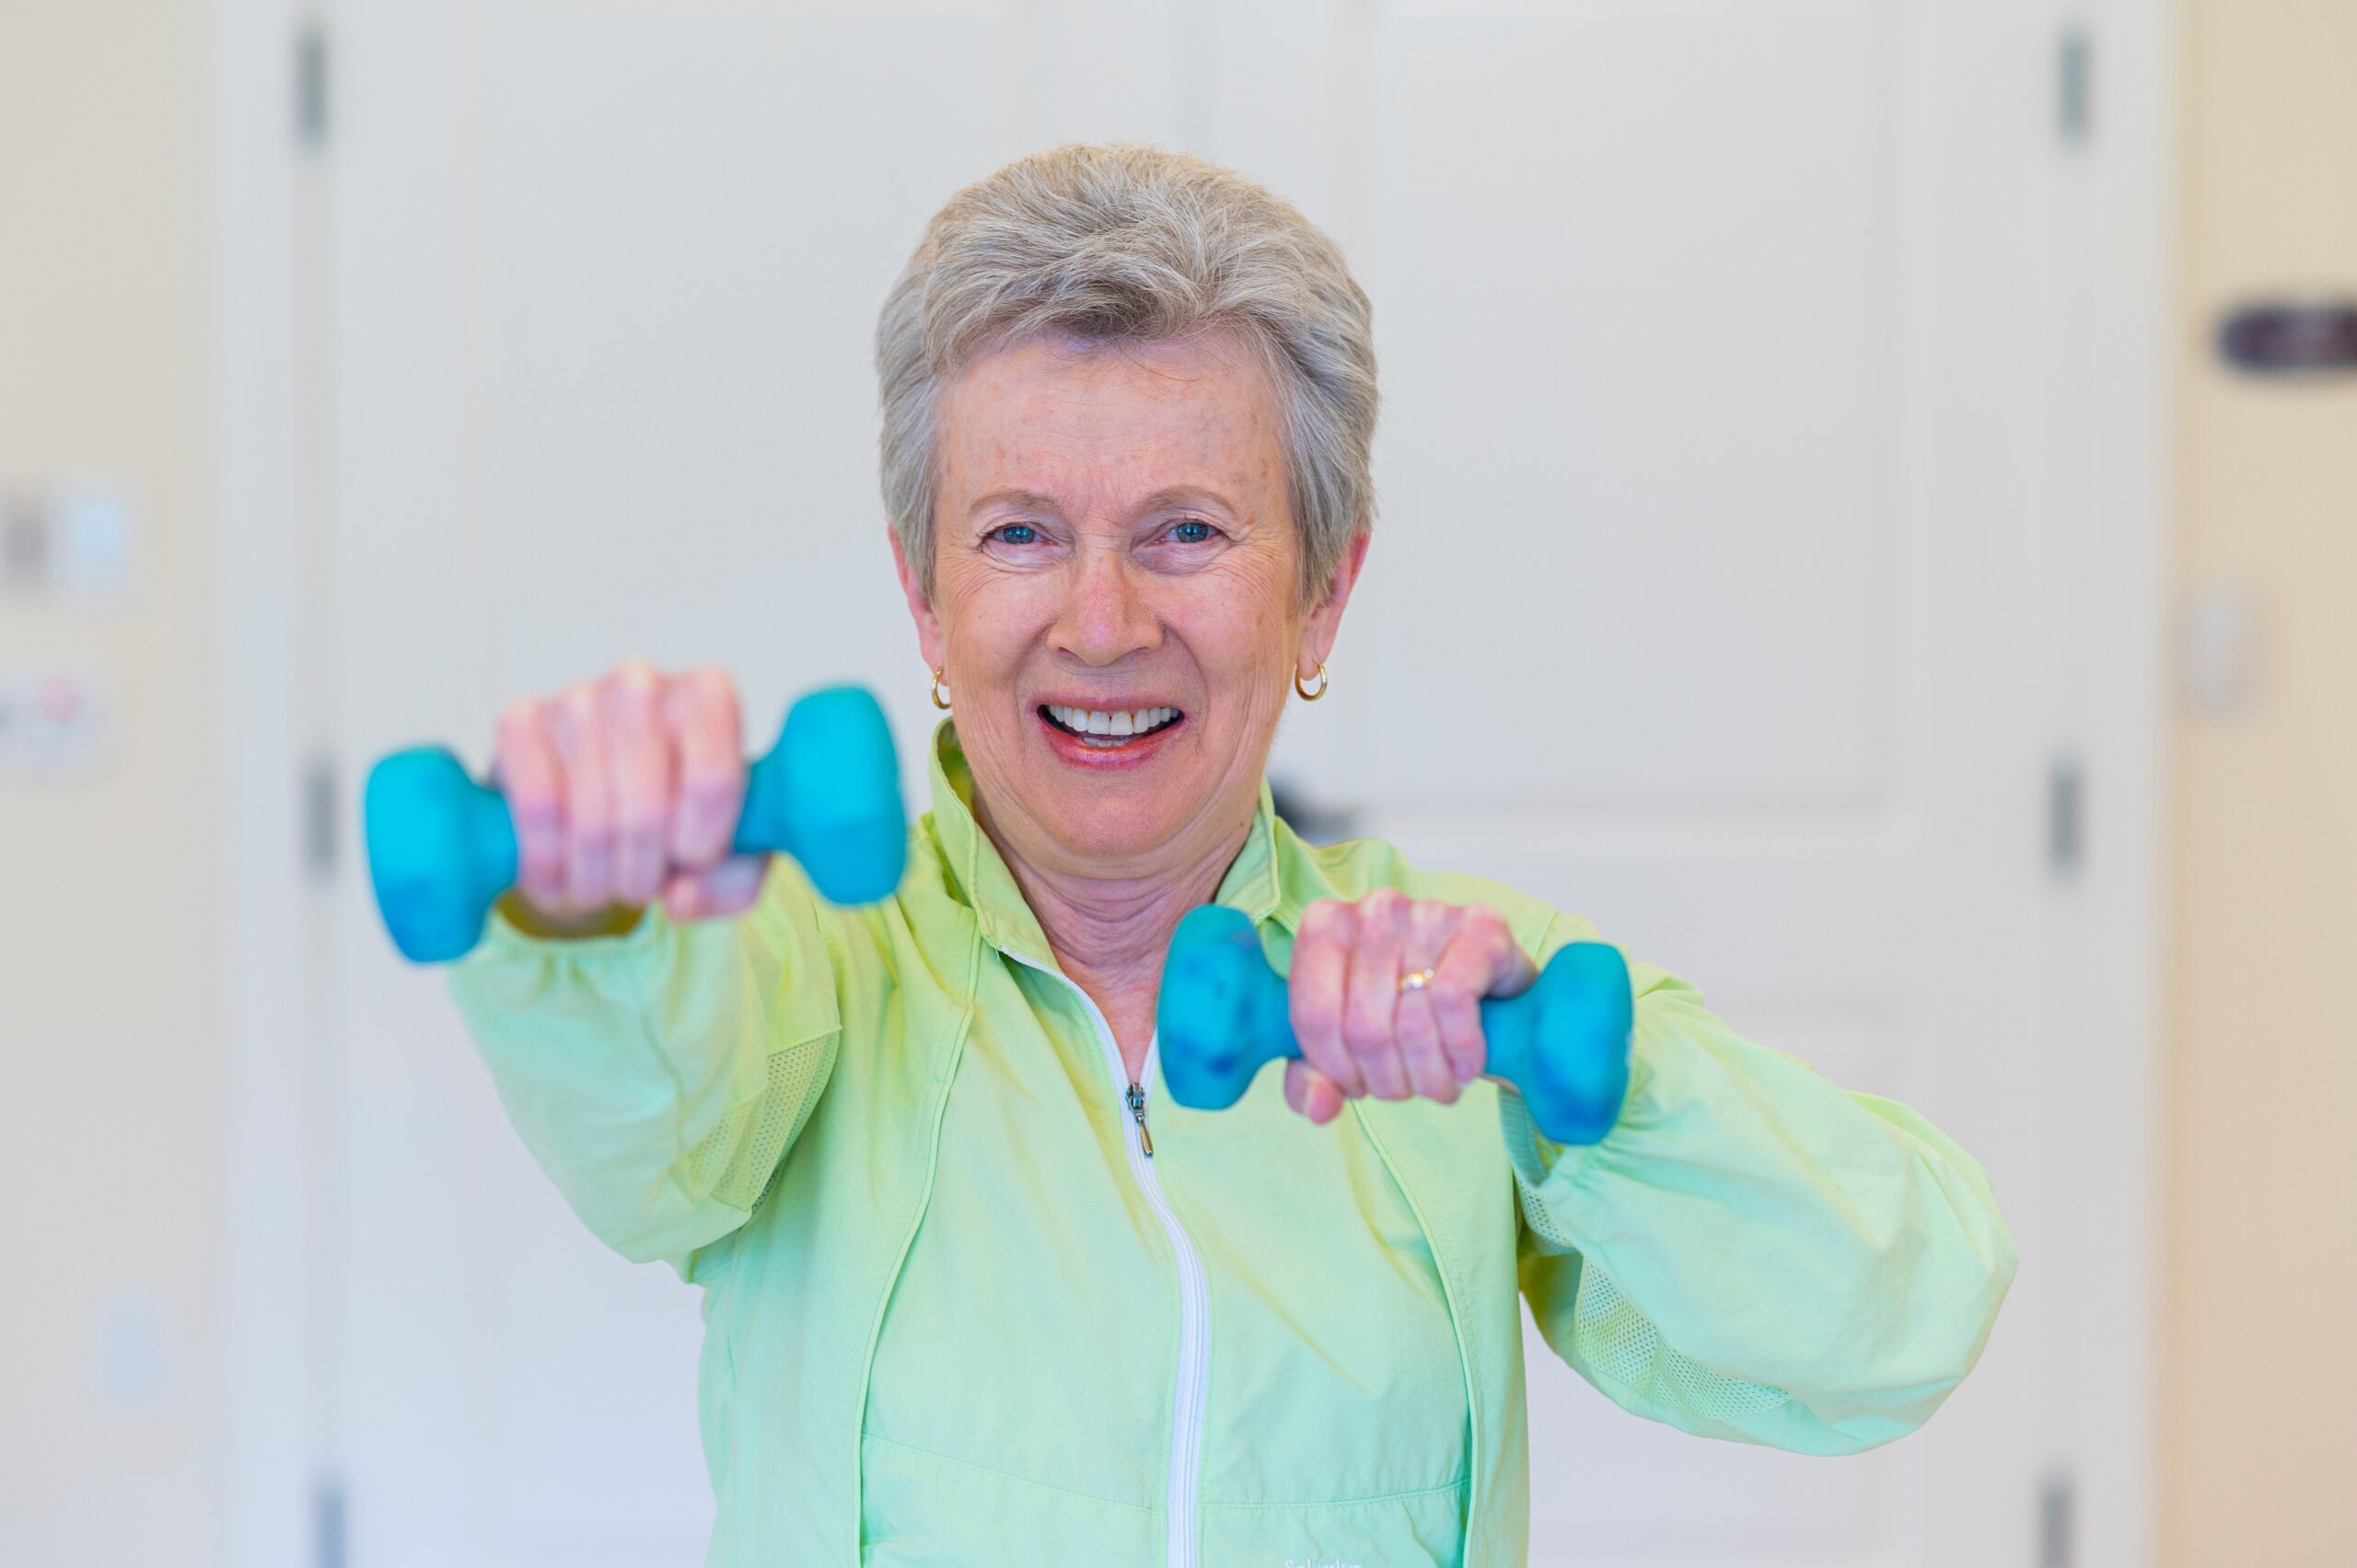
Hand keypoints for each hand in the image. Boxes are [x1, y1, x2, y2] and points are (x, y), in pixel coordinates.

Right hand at [491, 661, 764, 928]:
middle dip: (642, 872)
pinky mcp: (518, 722)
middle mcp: (641, 684)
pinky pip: (537, 810)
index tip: (690, 864)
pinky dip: (547, 863)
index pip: (713, 782)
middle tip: (637, 887)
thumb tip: (682, 898)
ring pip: (591, 819)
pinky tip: (557, 873)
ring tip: (599, 886)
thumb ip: (731, 881)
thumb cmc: (669, 818)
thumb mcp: (722, 855)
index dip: (700, 845)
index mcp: (707, 696)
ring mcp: (576, 699)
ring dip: (595, 878)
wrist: (587, 797)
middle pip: (648, 809)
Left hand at [1283, 890, 1537, 1124]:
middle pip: (1364, 1027)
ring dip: (1427, 1075)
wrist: (1489, 994)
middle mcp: (1373, 909)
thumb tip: (1319, 1107)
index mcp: (1324, 927)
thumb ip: (1313, 1080)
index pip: (1313, 1016)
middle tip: (1406, 1091)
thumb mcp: (1348, 1049)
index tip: (1358, 1086)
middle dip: (1386, 1080)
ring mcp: (1427, 912)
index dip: (1336, 1070)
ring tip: (1438, 1086)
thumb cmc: (1405, 1014)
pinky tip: (1466, 1067)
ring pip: (1410, 1020)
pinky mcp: (1480, 927)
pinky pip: (1454, 999)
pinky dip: (1461, 1049)